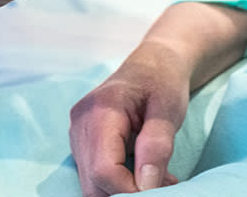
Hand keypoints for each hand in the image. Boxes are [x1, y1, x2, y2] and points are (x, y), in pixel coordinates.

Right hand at [70, 42, 189, 194]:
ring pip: (91, 183)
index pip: (104, 169)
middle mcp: (81, 122)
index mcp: (102, 109)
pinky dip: (117, 183)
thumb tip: (146, 187)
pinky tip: (142, 172)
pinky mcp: (81, 141)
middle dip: (127, 192)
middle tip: (164, 183)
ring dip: (123, 189)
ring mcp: (77, 132)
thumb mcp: (169, 110)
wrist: (153, 63)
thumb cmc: (164, 81)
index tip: (161, 187)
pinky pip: (93, 174)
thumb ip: (156, 147)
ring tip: (155, 176)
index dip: (130, 189)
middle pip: (93, 182)